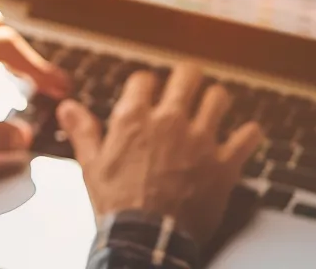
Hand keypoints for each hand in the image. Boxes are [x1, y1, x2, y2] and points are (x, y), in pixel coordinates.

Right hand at [57, 63, 264, 245]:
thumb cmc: (118, 206)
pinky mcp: (224, 163)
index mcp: (135, 119)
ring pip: (219, 97)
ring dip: (216, 101)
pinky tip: (244, 135)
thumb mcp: (92, 167)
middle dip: (188, 79)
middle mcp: (170, 121)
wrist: (147, 240)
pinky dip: (248, 134)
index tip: (148, 94)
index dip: (146, 85)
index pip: (145, 79)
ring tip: (212, 108)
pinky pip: (247, 136)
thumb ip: (84, 131)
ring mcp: (201, 140)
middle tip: (187, 87)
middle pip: (188, 75)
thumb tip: (67, 106)